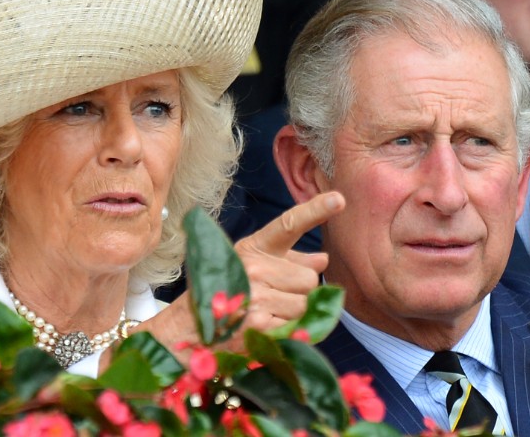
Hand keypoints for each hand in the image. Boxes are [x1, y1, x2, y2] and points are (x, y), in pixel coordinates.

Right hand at [129, 191, 344, 361]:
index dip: (315, 210)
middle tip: (273, 296)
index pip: (289, 225)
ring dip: (293, 313)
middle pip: (309, 278)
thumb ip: (289, 262)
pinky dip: (284, 330)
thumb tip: (323, 259)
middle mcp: (253, 267)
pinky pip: (295, 325)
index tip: (339, 198)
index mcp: (253, 248)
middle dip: (299, 290)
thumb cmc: (225, 292)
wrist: (190, 329)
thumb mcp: (252, 266)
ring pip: (305, 304)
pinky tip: (262, 327)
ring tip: (266, 313)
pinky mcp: (258, 324)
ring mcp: (256, 296)